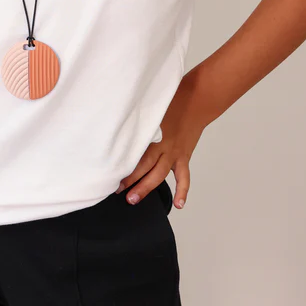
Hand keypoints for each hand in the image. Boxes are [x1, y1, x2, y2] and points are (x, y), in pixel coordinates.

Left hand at [115, 73, 207, 209]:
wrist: (197, 102)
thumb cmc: (172, 102)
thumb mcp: (150, 109)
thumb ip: (138, 121)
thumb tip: (119, 127)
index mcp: (151, 132)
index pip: (133, 151)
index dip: (121, 163)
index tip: (108, 172)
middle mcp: (162, 145)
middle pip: (144, 166)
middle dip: (130, 179)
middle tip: (116, 191)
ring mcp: (174, 153)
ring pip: (159, 174)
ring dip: (146, 187)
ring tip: (133, 199)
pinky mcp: (184, 157)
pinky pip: (184, 177)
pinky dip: (182, 191)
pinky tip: (178, 204)